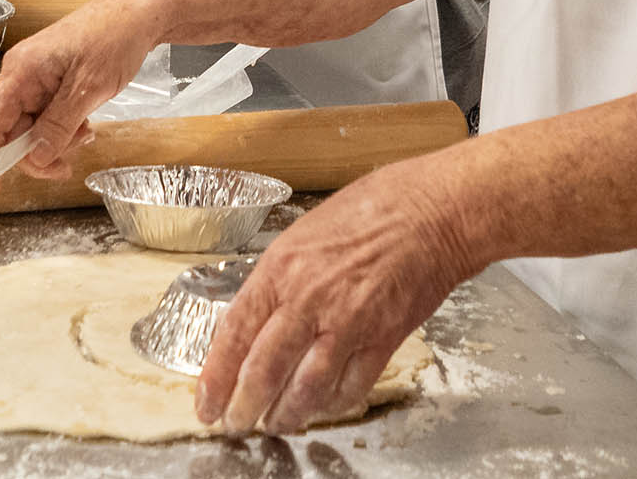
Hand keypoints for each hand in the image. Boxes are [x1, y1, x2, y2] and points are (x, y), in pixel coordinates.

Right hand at [0, 0, 161, 177]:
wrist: (136, 15)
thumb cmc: (112, 40)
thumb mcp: (87, 89)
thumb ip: (58, 126)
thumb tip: (36, 157)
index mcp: (22, 70)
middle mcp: (22, 75)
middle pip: (12, 129)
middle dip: (36, 152)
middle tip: (65, 166)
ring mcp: (37, 79)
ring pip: (32, 127)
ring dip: (55, 141)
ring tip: (85, 134)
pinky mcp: (52, 83)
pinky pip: (47, 117)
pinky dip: (63, 129)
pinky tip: (85, 126)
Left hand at [196, 159, 480, 433]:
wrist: (432, 211)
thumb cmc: (370, 211)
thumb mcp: (302, 235)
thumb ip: (277, 281)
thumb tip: (253, 323)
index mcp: (281, 268)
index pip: (234, 333)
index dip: (215, 377)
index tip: (204, 403)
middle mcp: (309, 298)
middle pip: (264, 370)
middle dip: (243, 407)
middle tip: (234, 425)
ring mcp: (348, 322)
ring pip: (305, 388)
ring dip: (286, 414)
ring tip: (276, 425)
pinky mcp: (384, 339)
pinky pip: (351, 387)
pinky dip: (333, 404)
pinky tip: (323, 407)